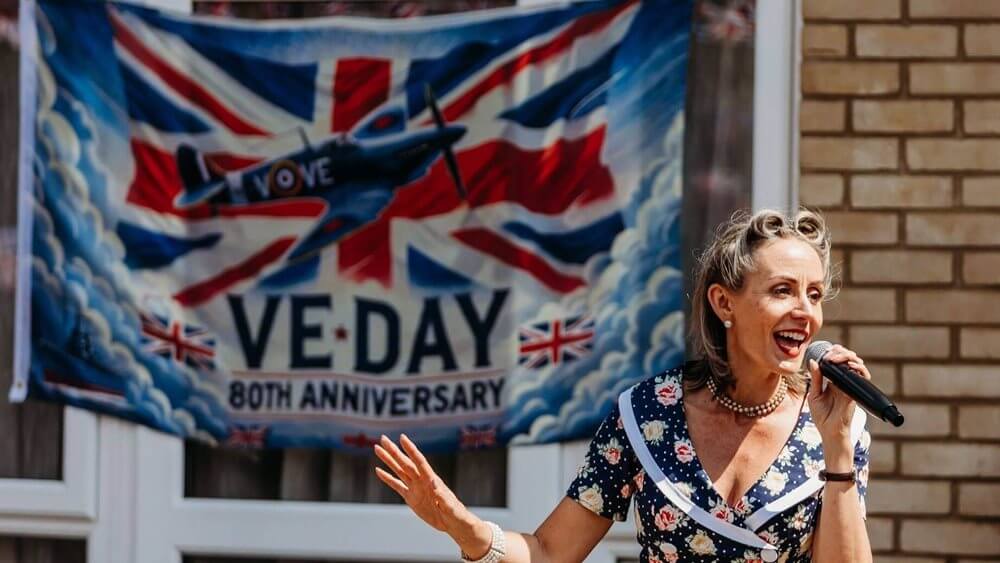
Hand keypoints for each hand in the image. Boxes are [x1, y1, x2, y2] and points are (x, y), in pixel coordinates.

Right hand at [374, 434, 486, 549]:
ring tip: (378, 449)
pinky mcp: (411, 497)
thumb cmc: (455, 513)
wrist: (452, 522)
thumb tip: (434, 482)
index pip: (419, 461)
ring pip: (399, 470)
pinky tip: (378, 470)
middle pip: (405, 462)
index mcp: (431, 479)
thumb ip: (442, 496)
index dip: (411, 450)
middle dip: (394, 451)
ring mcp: (415, 488)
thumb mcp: (450, 506)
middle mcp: (421, 480)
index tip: (402, 438)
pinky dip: (387, 478)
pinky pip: (397, 485)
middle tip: (383, 438)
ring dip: (388, 460)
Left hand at [807, 345, 869, 466]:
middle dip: (842, 352)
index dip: (834, 353)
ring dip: (849, 357)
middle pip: (848, 360)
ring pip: (857, 365)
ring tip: (837, 357)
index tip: (827, 350)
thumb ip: (815, 379)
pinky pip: (861, 377)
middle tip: (832, 352)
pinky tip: (848, 366)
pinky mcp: (855, 392)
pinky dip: (858, 369)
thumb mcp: (814, 395)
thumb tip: (814, 362)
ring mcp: (850, 386)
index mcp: (833, 381)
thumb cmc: (821, 415)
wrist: (829, 431)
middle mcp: (843, 382)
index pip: (837, 362)